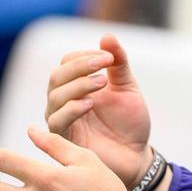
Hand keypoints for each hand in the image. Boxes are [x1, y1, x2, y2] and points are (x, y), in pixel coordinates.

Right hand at [46, 34, 152, 187]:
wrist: (137, 155)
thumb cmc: (130, 122)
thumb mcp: (127, 88)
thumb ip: (118, 64)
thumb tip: (107, 36)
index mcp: (77, 86)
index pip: (67, 62)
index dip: (84, 56)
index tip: (108, 57)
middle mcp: (64, 101)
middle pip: (57, 76)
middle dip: (79, 67)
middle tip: (104, 65)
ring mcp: (62, 120)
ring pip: (54, 96)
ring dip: (78, 85)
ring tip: (102, 83)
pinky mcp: (64, 140)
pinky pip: (57, 120)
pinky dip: (72, 108)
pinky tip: (91, 103)